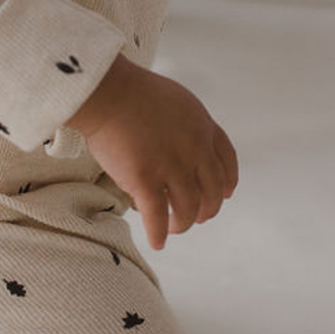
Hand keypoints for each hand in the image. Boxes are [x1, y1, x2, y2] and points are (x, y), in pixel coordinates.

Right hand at [66, 54, 238, 250]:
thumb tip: (187, 145)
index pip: (226, 160)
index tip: (224, 194)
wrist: (107, 92)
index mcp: (202, 126)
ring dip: (182, 224)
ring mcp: (171, 165)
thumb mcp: (175, 99)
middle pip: (212, 191)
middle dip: (206, 209)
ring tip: (173, 227)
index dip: (227, 182)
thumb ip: (187, 124)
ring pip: (188, 209)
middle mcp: (194, 148)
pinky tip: (157, 242)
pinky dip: (159, 234)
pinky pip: (158, 218)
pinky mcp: (146, 179)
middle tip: (196, 216)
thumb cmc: (131, 92)